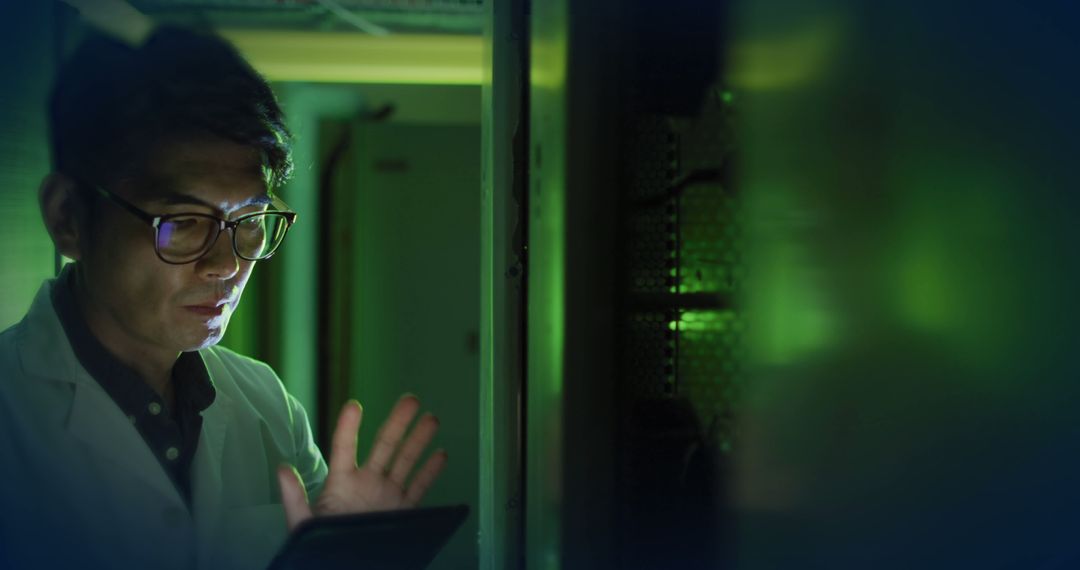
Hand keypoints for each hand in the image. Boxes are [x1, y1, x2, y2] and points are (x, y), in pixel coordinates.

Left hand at [277, 394, 447, 530]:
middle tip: (410, 399)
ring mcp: (387, 496)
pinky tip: (440, 455)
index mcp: (342, 483)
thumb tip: (281, 469)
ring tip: (431, 419)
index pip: (345, 447)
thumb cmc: (320, 546)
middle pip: (385, 445)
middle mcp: (367, 483)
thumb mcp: (302, 523)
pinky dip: (430, 472)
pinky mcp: (403, 511)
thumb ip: (294, 497)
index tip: (354, 405)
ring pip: (406, 461)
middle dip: (398, 422)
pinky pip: (419, 488)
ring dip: (419, 440)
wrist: (346, 566)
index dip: (348, 427)